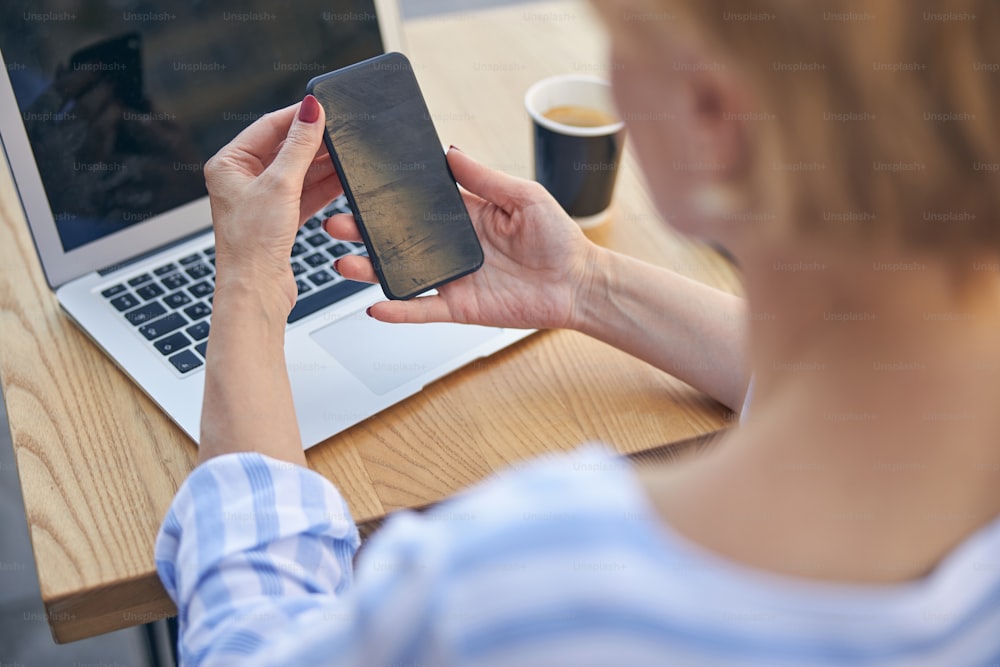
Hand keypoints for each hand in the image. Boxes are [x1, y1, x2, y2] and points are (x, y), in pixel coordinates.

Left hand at [204, 96, 342, 310]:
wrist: (256, 291)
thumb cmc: (252, 244)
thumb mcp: (280, 185)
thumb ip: (299, 146)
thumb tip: (311, 111)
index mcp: (228, 164)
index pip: (268, 126)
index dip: (297, 116)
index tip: (323, 108)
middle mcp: (241, 180)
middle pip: (284, 148)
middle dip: (313, 142)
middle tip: (341, 132)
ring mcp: (261, 200)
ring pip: (297, 172)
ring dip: (322, 165)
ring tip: (347, 155)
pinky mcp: (279, 219)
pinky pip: (304, 193)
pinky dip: (323, 187)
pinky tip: (342, 180)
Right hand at [327, 149, 601, 329]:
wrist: (579, 285)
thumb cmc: (559, 239)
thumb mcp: (524, 196)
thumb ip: (484, 178)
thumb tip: (449, 152)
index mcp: (465, 215)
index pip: (416, 203)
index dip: (388, 197)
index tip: (359, 185)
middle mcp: (452, 246)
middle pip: (397, 238)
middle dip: (364, 232)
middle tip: (335, 223)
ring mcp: (453, 278)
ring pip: (401, 274)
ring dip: (370, 270)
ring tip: (341, 262)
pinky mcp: (461, 307)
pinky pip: (422, 310)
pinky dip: (398, 311)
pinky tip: (373, 307)